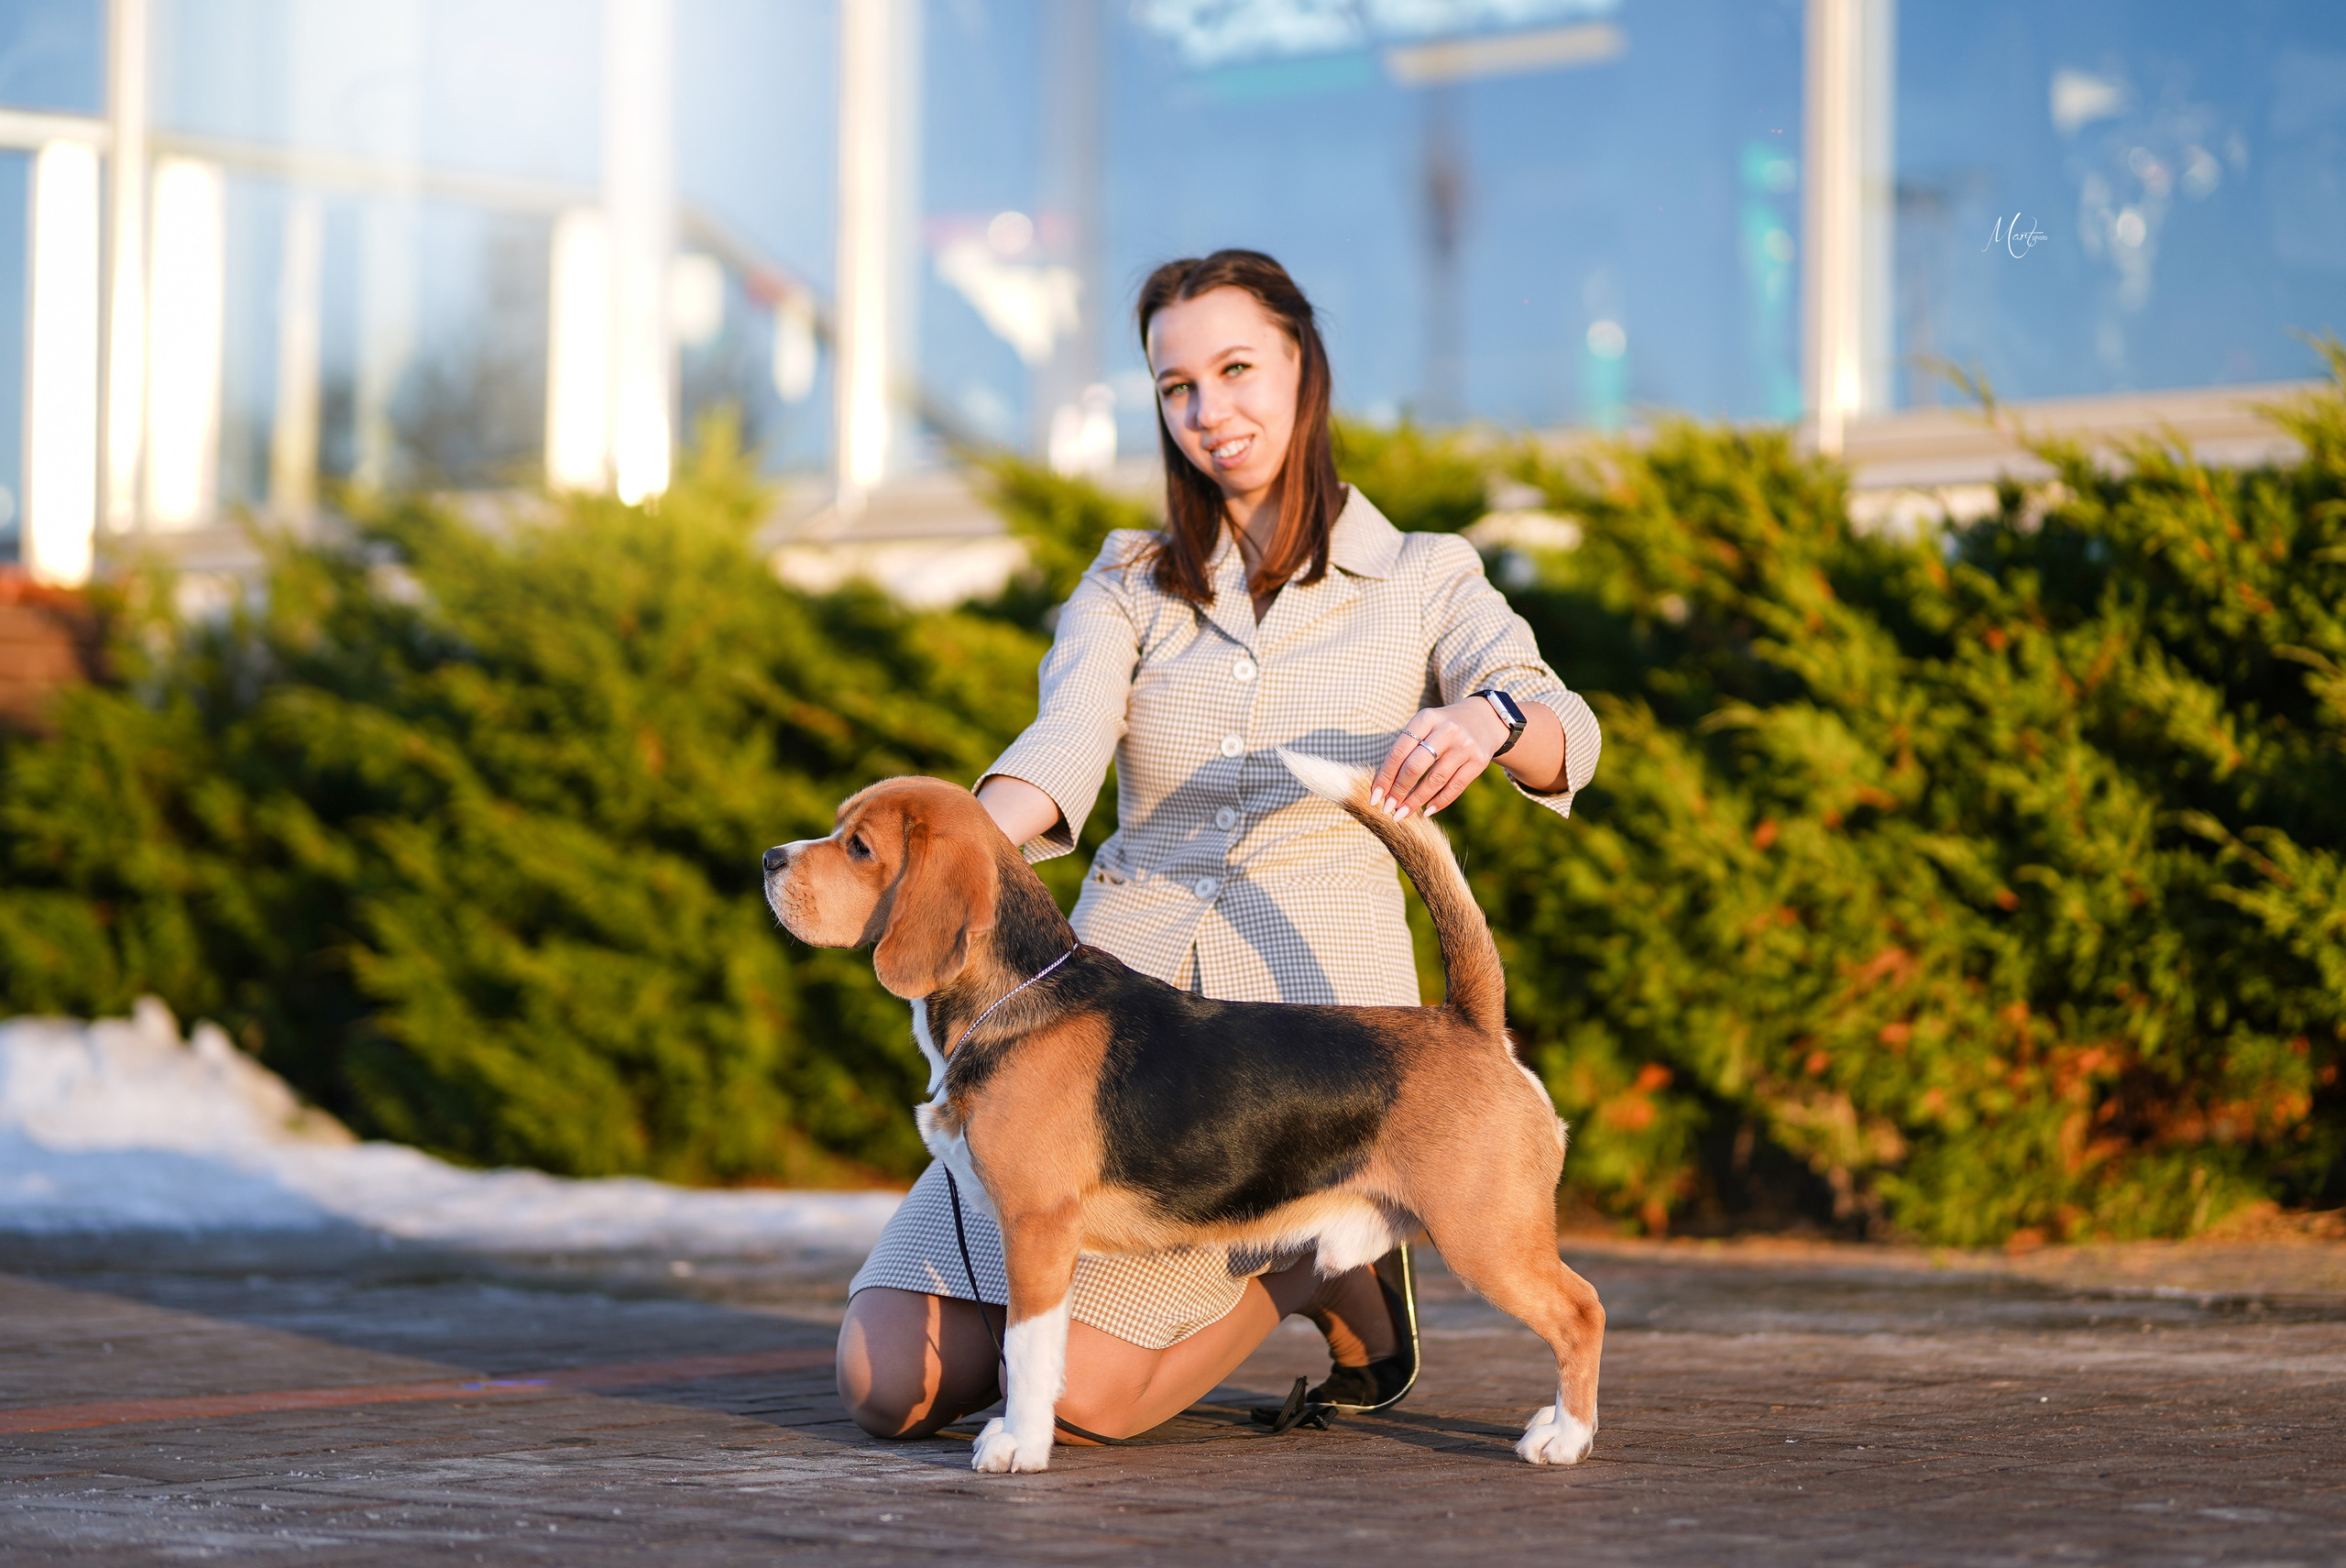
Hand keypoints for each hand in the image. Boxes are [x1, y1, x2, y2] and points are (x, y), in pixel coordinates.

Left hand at [1372, 698, 1510, 819]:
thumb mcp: (1424, 727)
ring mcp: (1465, 745)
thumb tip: (1384, 787)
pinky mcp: (1479, 760)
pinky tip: (1427, 811)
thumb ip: (1406, 750)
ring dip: (1416, 801)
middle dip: (1398, 791)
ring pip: (1435, 780)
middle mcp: (1446, 730)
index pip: (1399, 752)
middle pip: (1415, 766)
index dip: (1384, 776)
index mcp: (1426, 718)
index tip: (1374, 797)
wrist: (1485, 719)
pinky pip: (1455, 787)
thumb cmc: (1442, 728)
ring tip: (1402, 813)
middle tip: (1387, 808)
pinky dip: (1439, 802)